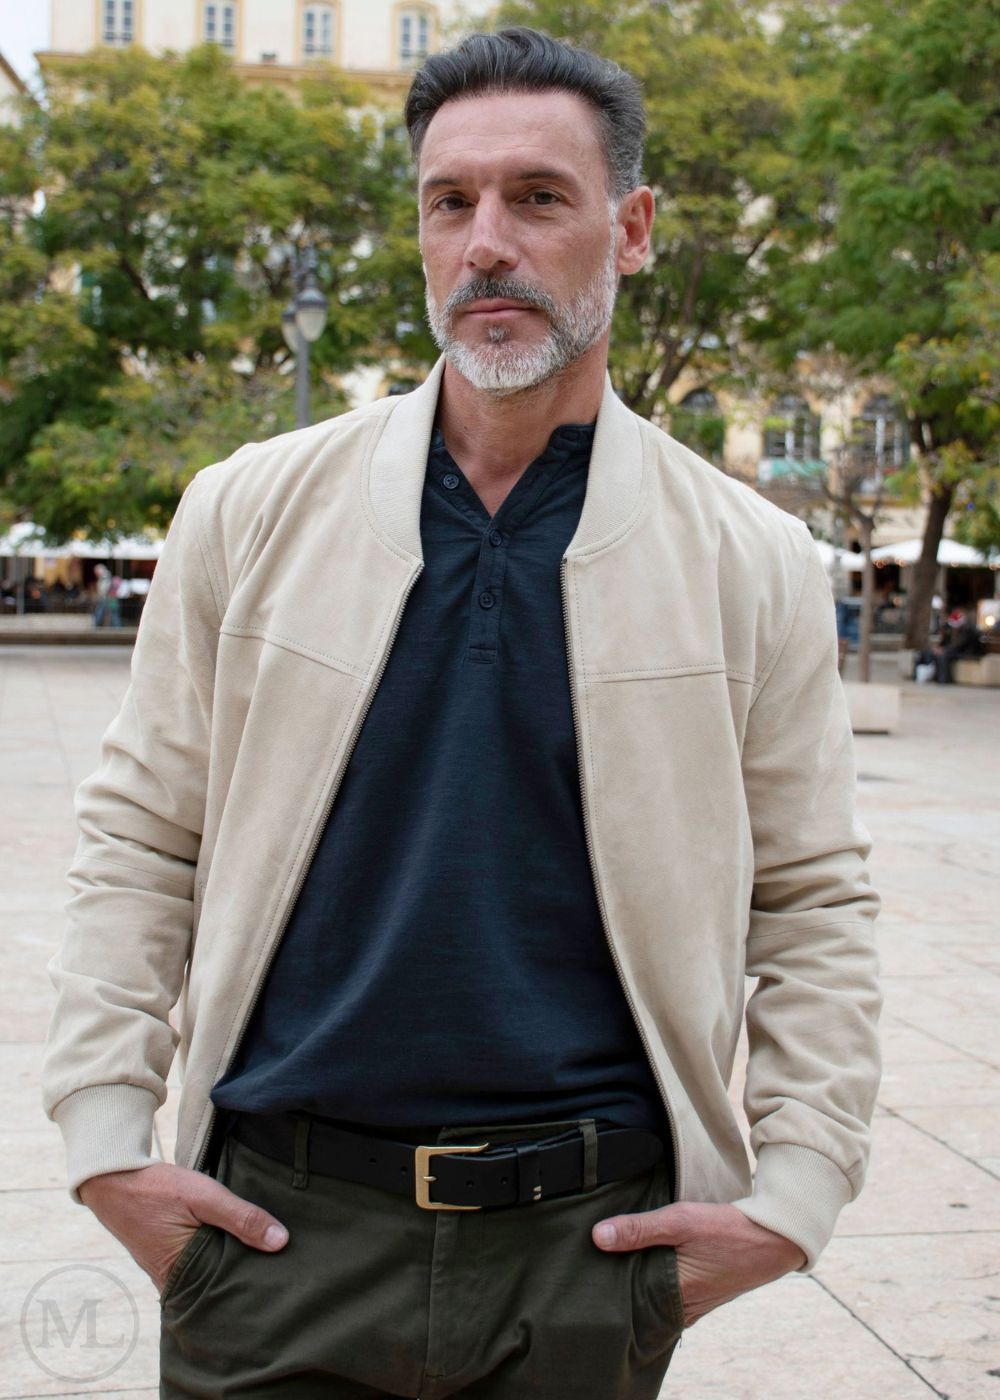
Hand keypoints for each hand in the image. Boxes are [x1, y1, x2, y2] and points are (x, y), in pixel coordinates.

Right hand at [79, 1162, 288, 1295]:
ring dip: (228, 1263)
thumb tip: (280, 1241)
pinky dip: (213, 1255)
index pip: (227, 1291)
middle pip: (219, 1286)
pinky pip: (196, 1265)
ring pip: (208, 1275)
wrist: (113, 1179)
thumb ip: (241, 1218)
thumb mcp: (204, 1196)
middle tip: (277, 1265)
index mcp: (180, 1277)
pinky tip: (232, 1243)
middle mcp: (172, 1283)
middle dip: (243, 1275)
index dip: (253, 1281)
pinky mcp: (166, 1260)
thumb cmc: (157, 1188)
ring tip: (260, 1253)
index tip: (279, 1273)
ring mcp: (167, 1273)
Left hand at [592, 1201, 806, 1326]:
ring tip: (614, 1256)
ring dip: (637, 1277)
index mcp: (674, 1298)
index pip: (626, 1301)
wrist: (774, 1238)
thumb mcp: (681, 1221)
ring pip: (653, 1294)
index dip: (606, 1285)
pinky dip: (655, 1277)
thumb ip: (639, 1229)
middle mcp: (682, 1310)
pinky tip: (644, 1259)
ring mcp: (692, 1305)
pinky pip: (668, 1291)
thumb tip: (597, 1237)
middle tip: (594, 1260)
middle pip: (638, 1299)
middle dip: (619, 1282)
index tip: (586, 1267)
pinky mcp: (700, 1295)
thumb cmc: (728, 1230)